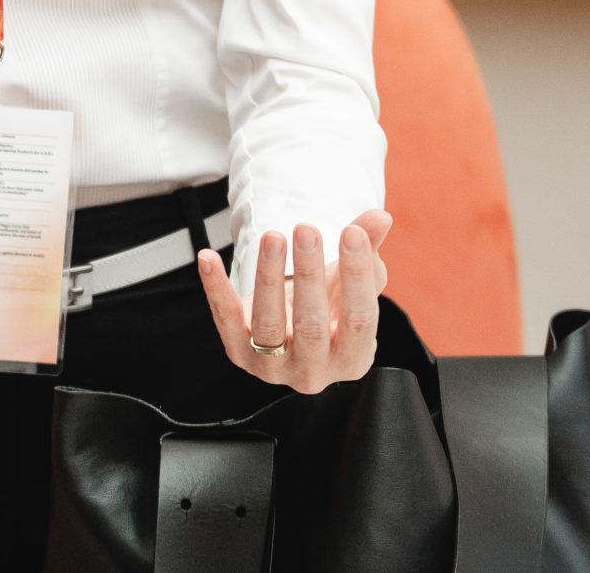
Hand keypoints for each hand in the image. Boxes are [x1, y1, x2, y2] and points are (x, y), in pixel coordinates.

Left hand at [196, 209, 392, 394]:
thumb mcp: (349, 284)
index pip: (360, 319)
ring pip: (268, 322)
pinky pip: (225, 318)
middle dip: (309, 273)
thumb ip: (367, 252)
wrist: (290, 334)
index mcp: (353, 359)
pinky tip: (208, 257)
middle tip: (307, 229)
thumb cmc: (328, 308)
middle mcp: (314, 371)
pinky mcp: (238, 352)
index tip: (352, 232)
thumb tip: (380, 218)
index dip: (358, 275)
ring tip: (273, 237)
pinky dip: (216, 287)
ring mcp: (273, 367)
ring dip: (268, 275)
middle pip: (311, 325)